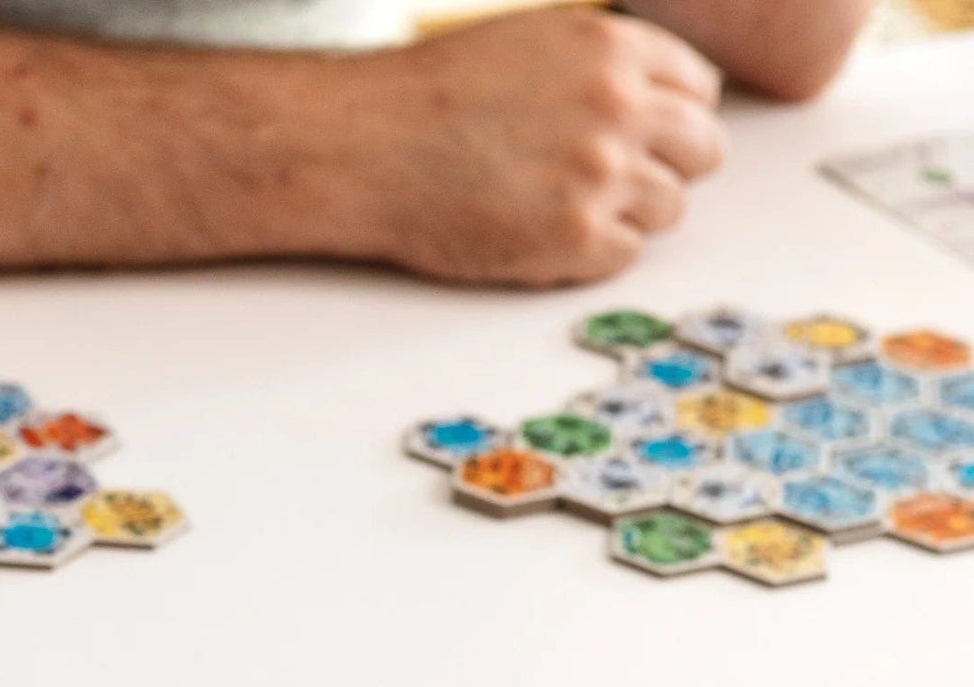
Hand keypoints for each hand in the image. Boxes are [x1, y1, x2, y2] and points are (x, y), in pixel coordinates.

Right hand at [336, 8, 724, 284]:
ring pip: (670, 208)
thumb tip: (656, 103)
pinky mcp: (575, 239)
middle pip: (703, 151)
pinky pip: (626, 255)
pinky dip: (596, 251)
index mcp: (613, 51)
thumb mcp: (535, 42)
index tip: (648, 135)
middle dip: (669, 165)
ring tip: (568, 204)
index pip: (700, 91)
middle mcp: (619, 109)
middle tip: (616, 178)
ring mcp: (601, 178)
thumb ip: (604, 67)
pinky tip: (548, 230)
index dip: (674, 117)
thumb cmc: (438, 97)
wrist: (373, 147)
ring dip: (630, 212)